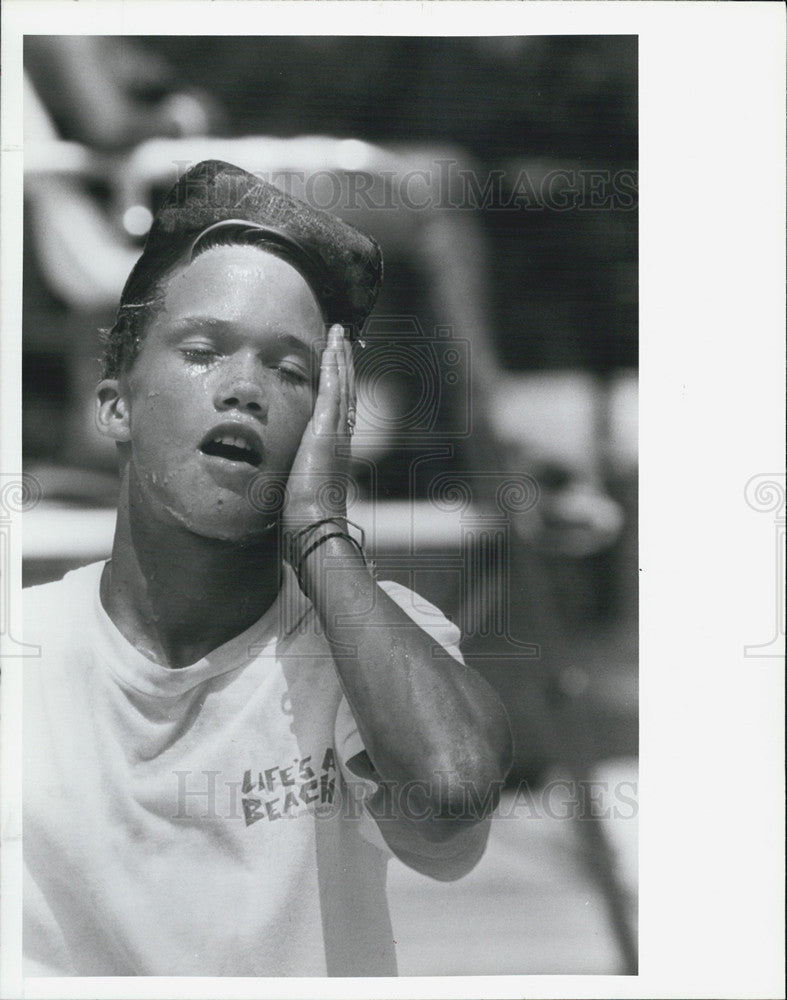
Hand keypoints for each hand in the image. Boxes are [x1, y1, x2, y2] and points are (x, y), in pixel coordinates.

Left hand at [281, 323, 355, 533]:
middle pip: (345, 389)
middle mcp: (341, 434)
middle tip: (342, 339)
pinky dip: (335, 367)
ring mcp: (337, 430)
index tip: (335, 364)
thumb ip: (294, 471)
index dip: (338, 383)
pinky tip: (333, 348)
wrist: (315, 522)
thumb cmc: (305, 513)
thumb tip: (283, 473)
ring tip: (339, 335)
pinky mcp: (328, 429)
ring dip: (341, 358)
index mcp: (334, 446)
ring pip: (342, 384)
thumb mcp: (298, 484)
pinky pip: (334, 390)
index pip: (337, 407)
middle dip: (343, 363)